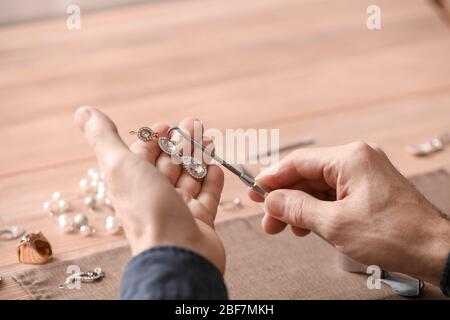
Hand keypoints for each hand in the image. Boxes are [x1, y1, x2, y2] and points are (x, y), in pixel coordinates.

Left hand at [74, 107, 225, 272]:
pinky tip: (216, 166)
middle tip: (195, 124)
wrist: (177, 254)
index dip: (152, 139)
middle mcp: (154, 197)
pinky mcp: (200, 221)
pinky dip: (212, 180)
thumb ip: (103, 138)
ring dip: (199, 156)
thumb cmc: (147, 210)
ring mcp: (178, 210)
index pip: (141, 156)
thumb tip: (83, 112)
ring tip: (209, 139)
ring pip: (190, 177)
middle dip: (181, 142)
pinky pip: (207, 196)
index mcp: (132, 185)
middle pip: (168, 164)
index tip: (166, 125)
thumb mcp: (120, 166)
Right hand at [250, 142, 449, 284]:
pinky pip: (334, 196)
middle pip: (307, 175)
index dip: (272, 177)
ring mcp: (364, 175)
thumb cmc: (393, 235)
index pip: (298, 162)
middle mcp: (357, 160)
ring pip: (319, 187)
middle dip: (285, 198)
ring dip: (300, 207)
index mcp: (349, 158)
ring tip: (284, 228)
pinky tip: (307, 227)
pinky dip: (318, 210)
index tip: (255, 191)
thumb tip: (271, 200)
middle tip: (267, 218)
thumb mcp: (334, 224)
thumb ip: (297, 208)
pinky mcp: (369, 190)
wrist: (436, 251)